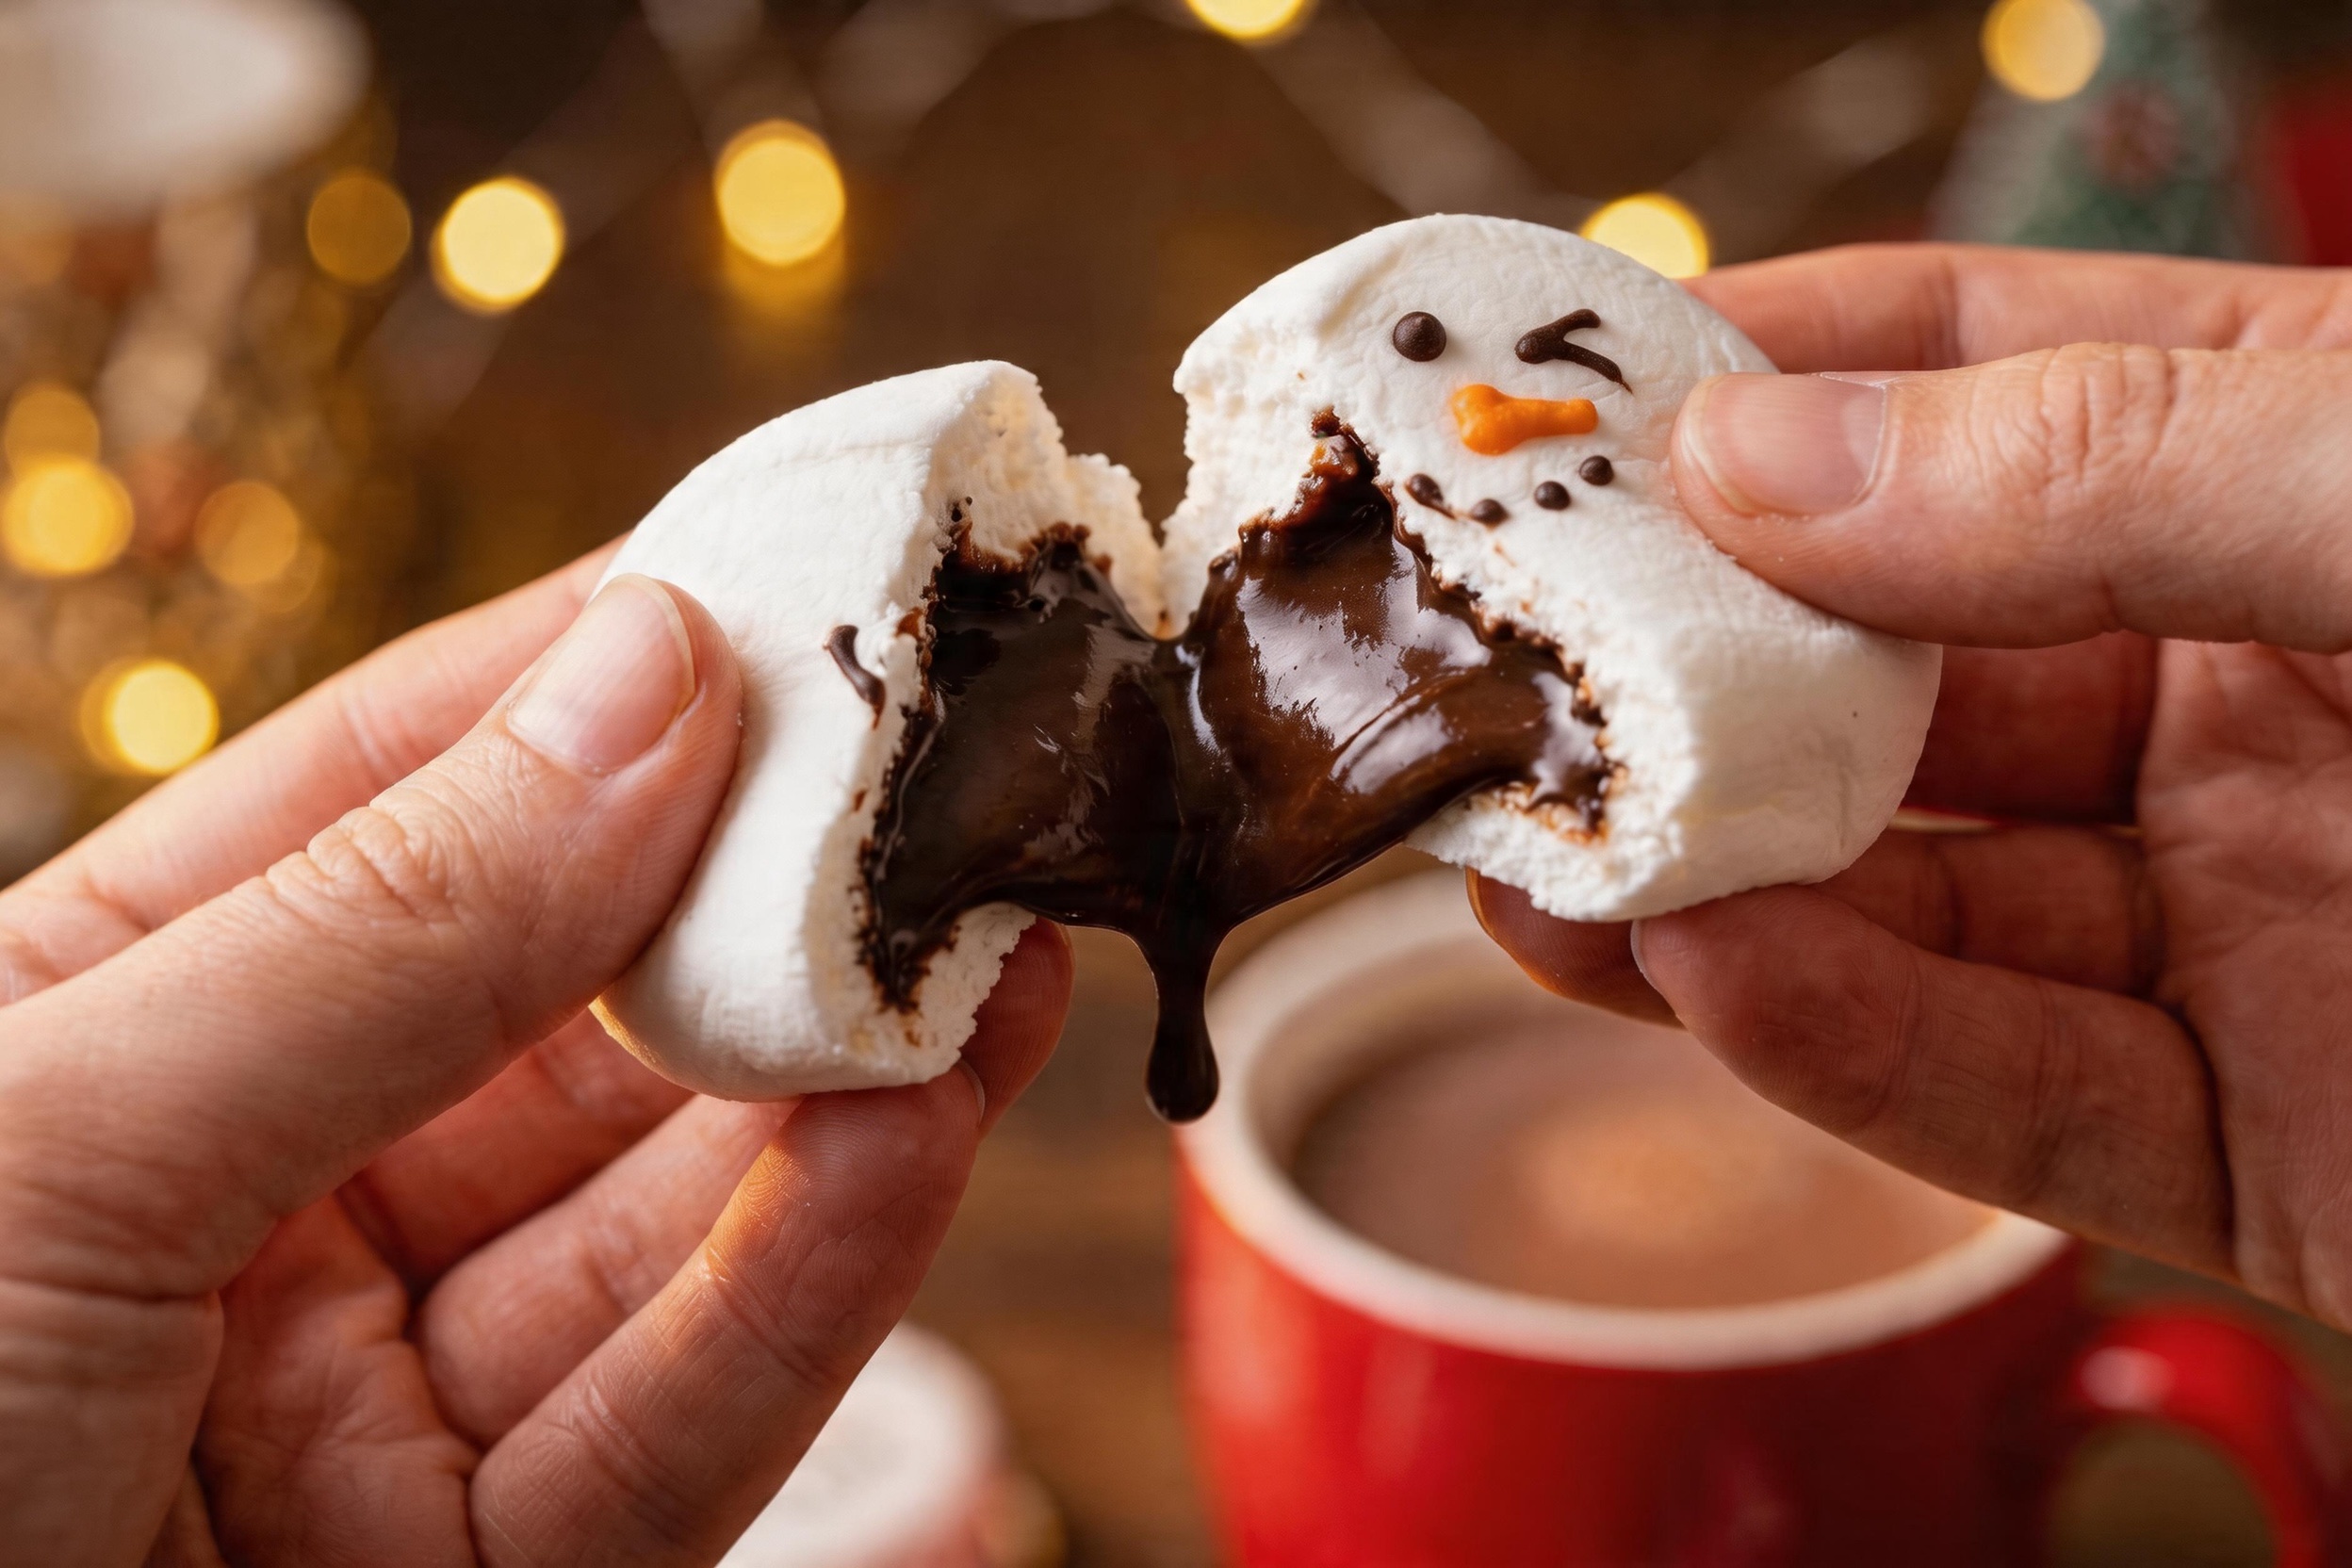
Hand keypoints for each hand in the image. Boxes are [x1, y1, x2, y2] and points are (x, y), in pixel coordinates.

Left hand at [0, 549, 1073, 1566]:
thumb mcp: (53, 1145)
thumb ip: (381, 929)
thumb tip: (647, 682)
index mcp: (97, 1031)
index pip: (398, 799)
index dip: (601, 682)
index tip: (795, 590)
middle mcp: (246, 1198)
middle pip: (565, 1010)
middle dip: (762, 897)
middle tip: (948, 780)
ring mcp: (361, 1397)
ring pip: (653, 1215)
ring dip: (835, 1085)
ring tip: (988, 947)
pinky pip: (666, 1416)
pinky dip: (803, 1278)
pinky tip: (911, 1135)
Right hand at [1474, 244, 2351, 1324]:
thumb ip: (2108, 465)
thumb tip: (1754, 462)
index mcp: (2321, 484)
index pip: (1973, 390)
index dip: (1756, 382)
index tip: (1561, 400)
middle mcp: (2267, 697)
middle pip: (1902, 666)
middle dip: (1693, 661)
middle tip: (1502, 656)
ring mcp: (2261, 932)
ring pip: (1916, 898)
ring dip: (1717, 872)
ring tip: (1540, 841)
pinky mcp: (2270, 1157)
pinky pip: (2007, 1093)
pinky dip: (1843, 1043)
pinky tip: (1707, 968)